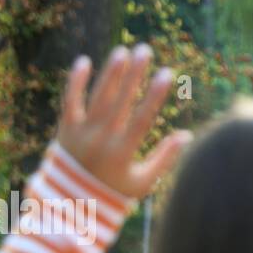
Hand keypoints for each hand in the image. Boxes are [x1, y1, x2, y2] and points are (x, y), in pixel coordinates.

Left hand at [56, 43, 189, 200]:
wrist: (73, 202)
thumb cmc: (115, 191)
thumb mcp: (143, 182)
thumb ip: (165, 159)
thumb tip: (186, 135)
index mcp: (122, 153)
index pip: (142, 118)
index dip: (154, 95)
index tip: (166, 73)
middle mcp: (101, 140)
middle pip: (120, 101)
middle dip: (134, 74)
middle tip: (145, 50)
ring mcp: (81, 133)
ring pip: (97, 97)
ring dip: (110, 73)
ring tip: (122, 50)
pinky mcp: (65, 129)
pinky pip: (70, 101)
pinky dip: (75, 82)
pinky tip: (84, 61)